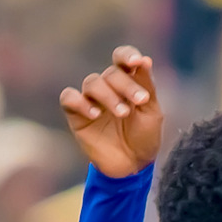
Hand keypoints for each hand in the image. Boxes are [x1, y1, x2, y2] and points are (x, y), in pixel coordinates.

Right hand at [59, 47, 163, 179]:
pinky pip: (69, 98)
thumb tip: (144, 59)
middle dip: (126, 85)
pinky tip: (95, 114)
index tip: (137, 62)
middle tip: (140, 102)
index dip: (127, 55)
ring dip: (108, 95)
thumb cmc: (144, 137)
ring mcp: (91, 100)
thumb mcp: (152, 112)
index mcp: (127, 81)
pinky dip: (80, 102)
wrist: (132, 166)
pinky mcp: (76, 115)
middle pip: (110, 73)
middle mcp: (107, 87)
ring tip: (123, 113)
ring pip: (91, 83)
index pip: (122, 57)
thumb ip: (146, 86)